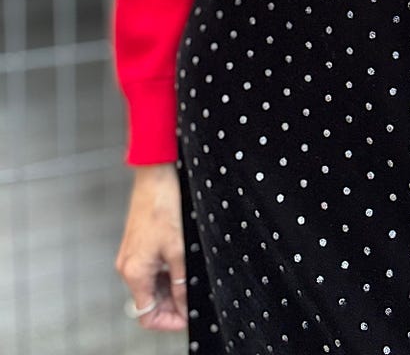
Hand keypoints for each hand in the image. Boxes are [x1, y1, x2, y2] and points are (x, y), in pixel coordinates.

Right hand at [114, 163, 187, 331]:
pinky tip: (182, 264)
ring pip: (150, 285)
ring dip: (170, 288)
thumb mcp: (179, 249)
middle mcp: (127, 267)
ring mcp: (131, 255)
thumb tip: (185, 305)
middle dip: (172, 304)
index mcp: (134, 272)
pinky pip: (150, 269)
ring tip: (191, 278)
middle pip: (148, 301)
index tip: (188, 315)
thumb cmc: (164, 206)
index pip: (146, 315)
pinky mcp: (136, 245)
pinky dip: (165, 273)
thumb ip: (181, 281)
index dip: (168, 321)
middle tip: (194, 297)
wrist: (155, 175)